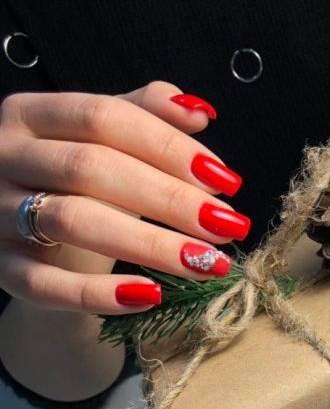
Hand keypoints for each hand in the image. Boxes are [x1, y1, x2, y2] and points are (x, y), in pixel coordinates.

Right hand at [0, 81, 250, 313]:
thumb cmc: (79, 185)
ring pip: (74, 221)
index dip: (168, 146)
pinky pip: (45, 285)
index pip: (103, 116)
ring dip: (150, 244)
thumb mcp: (106, 141)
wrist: (35, 245)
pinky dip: (99, 295)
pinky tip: (151, 296)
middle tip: (228, 224)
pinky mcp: (0, 268)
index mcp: (31, 114)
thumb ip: (145, 115)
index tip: (224, 180)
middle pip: (92, 168)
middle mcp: (5, 156)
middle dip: (170, 198)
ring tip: (207, 262)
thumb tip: (197, 112)